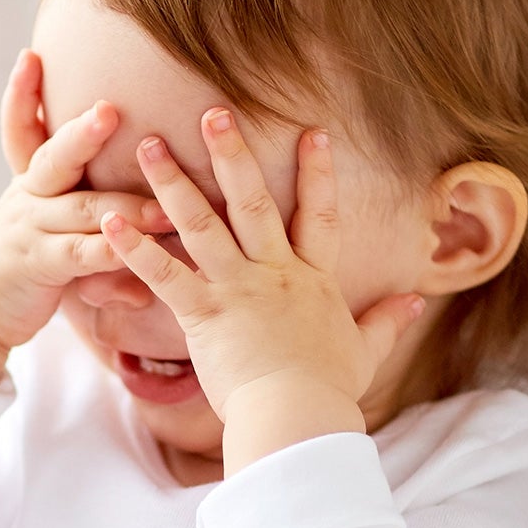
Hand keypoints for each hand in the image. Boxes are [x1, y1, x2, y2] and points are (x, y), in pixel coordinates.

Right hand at [0, 49, 171, 387]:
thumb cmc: (25, 264)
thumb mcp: (50, 227)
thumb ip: (89, 212)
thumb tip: (119, 187)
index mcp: (29, 181)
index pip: (19, 129)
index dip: (21, 94)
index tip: (29, 55)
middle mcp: (27, 198)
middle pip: (54, 158)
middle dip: (83, 133)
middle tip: (110, 109)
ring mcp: (30, 230)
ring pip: (81, 209)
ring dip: (126, 206)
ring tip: (163, 204)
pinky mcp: (39, 266)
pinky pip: (80, 256)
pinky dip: (111, 253)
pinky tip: (135, 252)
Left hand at [99, 111, 426, 469]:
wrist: (297, 416)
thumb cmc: (328, 390)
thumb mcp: (365, 351)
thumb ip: (388, 321)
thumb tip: (418, 302)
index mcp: (312, 279)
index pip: (321, 215)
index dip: (319, 173)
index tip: (314, 131)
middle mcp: (274, 272)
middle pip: (251, 201)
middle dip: (232, 153)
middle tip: (212, 111)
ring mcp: (236, 289)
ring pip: (201, 224)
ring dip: (172, 182)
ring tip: (147, 145)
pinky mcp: (203, 314)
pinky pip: (163, 274)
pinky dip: (134, 247)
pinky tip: (108, 220)